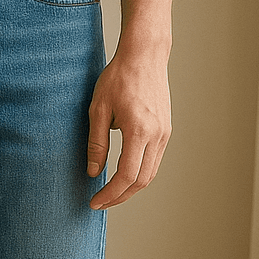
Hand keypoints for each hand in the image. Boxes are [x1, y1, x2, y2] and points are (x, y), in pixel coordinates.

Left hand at [86, 42, 171, 209]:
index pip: (126, 175)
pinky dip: (139, 174)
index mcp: (139, 130)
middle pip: (141, 181)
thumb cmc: (118, 77)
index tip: (94, 202)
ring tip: (110, 194)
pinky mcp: (165, 130)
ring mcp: (164, 133)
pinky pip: (154, 161)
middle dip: (119, 197)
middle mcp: (157, 135)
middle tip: (100, 203)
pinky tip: (123, 176)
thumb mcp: (98, 109)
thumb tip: (93, 172)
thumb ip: (97, 143)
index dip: (109, 193)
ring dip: (130, 188)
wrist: (145, 55)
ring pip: (150, 173)